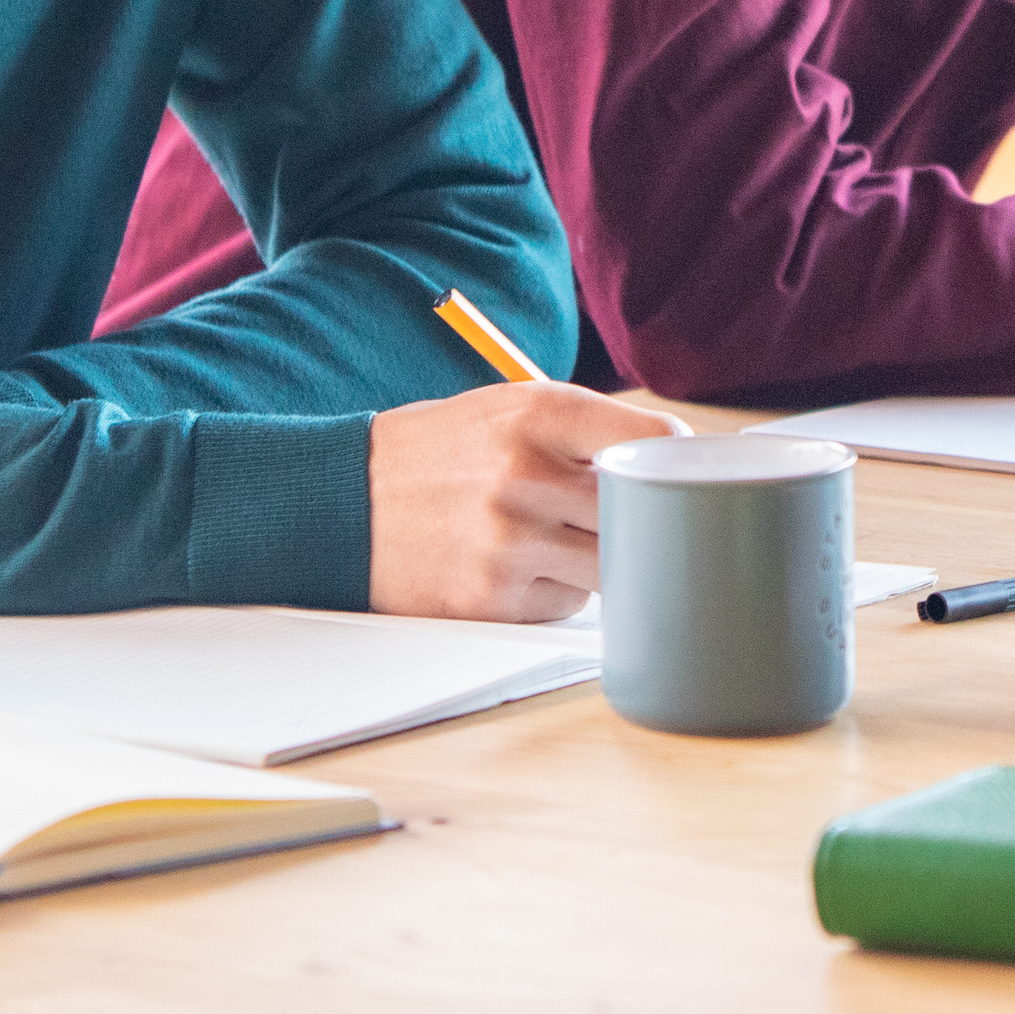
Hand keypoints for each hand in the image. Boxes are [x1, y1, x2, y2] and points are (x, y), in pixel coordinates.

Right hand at [366, 381, 685, 620]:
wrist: (338, 504)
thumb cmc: (440, 453)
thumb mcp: (508, 408)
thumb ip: (586, 430)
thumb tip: (676, 463)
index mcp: (539, 412)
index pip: (652, 439)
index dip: (674, 463)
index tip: (676, 475)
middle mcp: (526, 475)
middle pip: (638, 510)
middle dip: (637, 517)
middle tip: (629, 516)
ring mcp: (508, 543)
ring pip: (608, 565)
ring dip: (596, 559)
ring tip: (552, 536)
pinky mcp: (490, 600)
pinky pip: (564, 605)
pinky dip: (554, 591)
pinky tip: (514, 567)